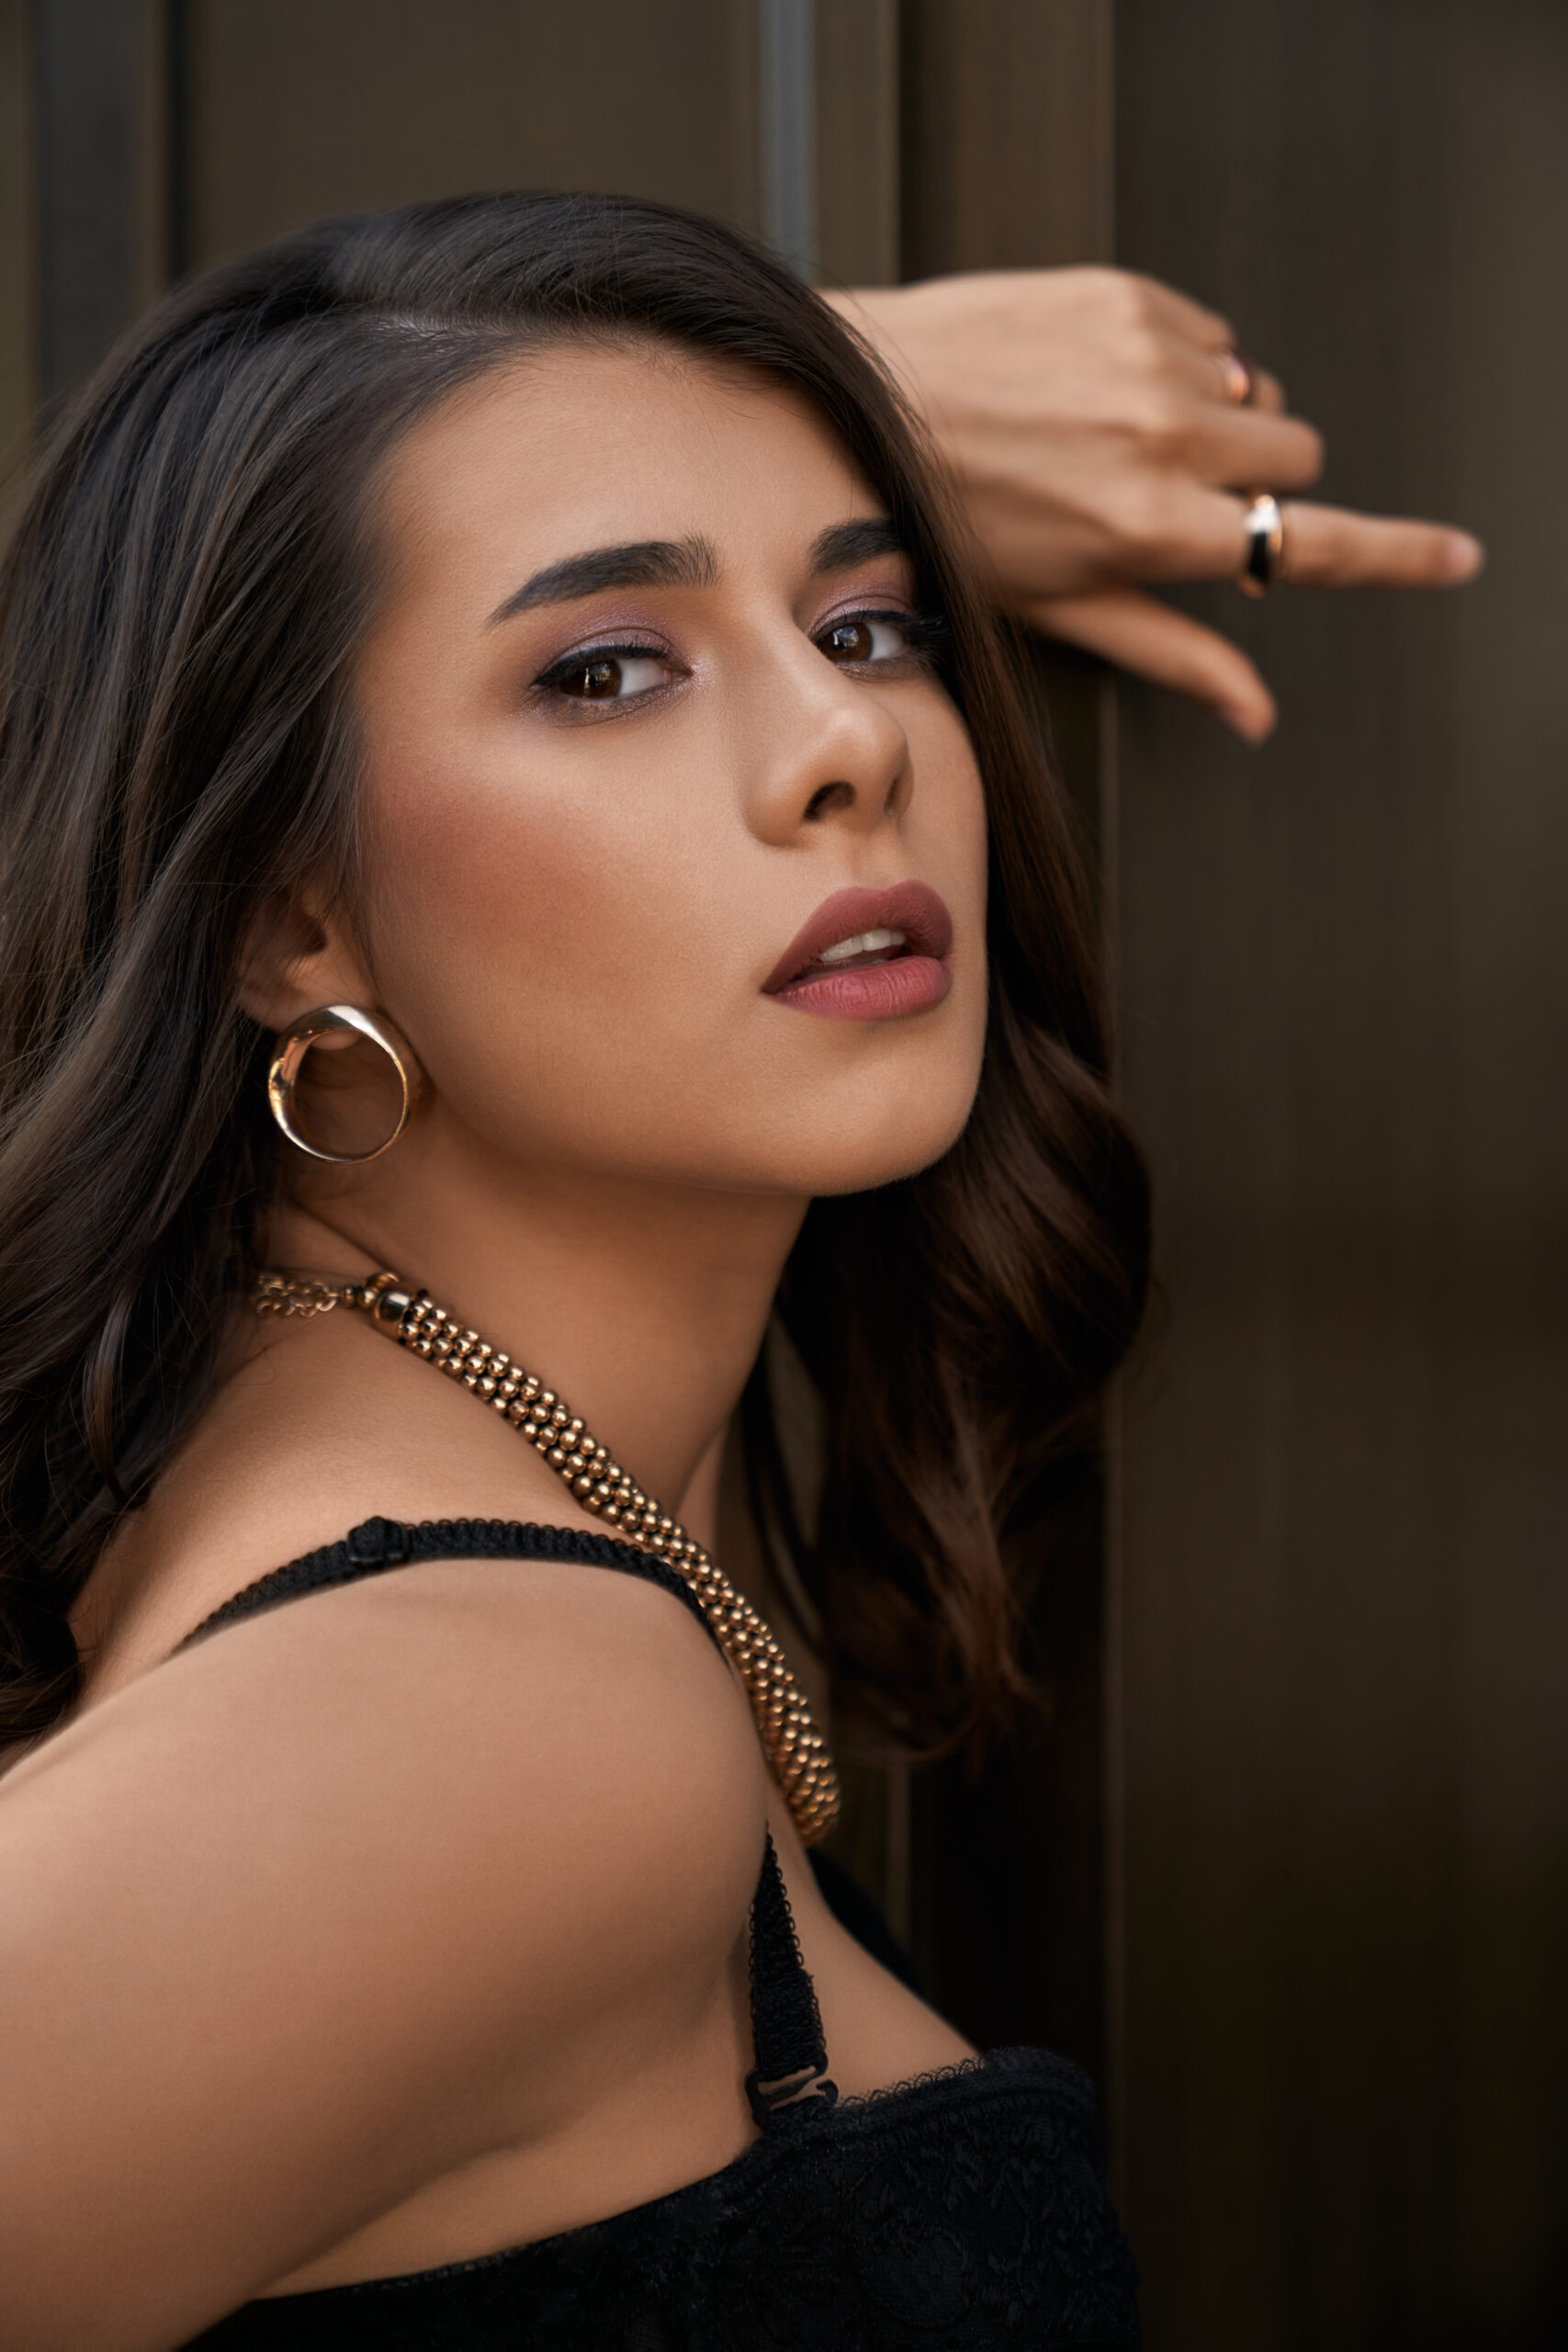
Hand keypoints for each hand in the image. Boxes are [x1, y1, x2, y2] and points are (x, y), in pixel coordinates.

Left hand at [829, 269, 1482, 741]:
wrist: (851, 400)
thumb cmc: (940, 521)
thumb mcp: (1051, 608)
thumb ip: (1169, 649)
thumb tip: (1255, 714)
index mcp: (1150, 530)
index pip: (1308, 545)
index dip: (1396, 553)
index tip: (1456, 556)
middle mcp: (1163, 439)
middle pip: (1293, 460)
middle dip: (1254, 486)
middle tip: (1171, 499)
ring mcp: (1148, 357)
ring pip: (1256, 394)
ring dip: (1216, 421)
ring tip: (1115, 438)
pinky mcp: (1126, 292)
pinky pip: (1210, 335)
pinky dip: (1179, 363)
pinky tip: (1096, 385)